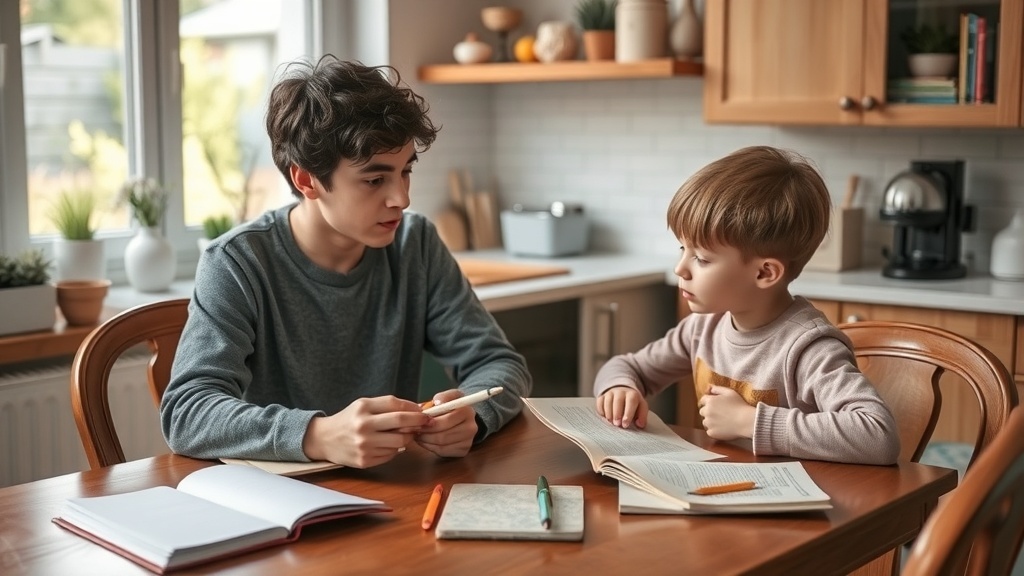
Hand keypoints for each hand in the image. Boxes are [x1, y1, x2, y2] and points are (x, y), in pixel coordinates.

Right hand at [302, 396, 428, 467]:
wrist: (324, 439)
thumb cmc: (348, 420)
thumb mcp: (363, 405)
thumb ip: (387, 406)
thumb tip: (415, 409)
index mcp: (363, 408)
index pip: (396, 405)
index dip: (413, 408)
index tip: (423, 411)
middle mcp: (363, 426)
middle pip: (401, 422)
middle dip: (418, 422)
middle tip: (427, 422)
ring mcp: (364, 445)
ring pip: (400, 441)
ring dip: (408, 437)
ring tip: (405, 434)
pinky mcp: (365, 460)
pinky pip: (391, 455)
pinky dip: (395, 449)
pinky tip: (388, 444)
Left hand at [415, 389, 477, 457]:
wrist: (463, 419)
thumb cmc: (451, 407)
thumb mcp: (448, 397)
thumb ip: (442, 397)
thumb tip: (437, 403)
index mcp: (467, 411)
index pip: (446, 420)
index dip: (429, 422)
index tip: (418, 421)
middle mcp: (471, 427)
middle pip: (443, 435)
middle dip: (425, 433)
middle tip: (415, 430)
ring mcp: (468, 441)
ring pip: (442, 445)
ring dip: (426, 441)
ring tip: (418, 435)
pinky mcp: (464, 450)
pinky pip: (443, 451)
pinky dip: (430, 447)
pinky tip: (425, 441)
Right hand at [595, 385, 648, 428]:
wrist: (623, 391)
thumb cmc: (632, 403)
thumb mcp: (641, 407)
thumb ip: (642, 416)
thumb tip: (640, 425)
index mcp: (632, 394)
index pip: (631, 402)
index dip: (628, 414)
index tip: (625, 425)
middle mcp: (621, 391)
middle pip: (618, 401)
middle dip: (617, 414)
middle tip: (617, 425)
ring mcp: (610, 393)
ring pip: (607, 402)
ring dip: (609, 413)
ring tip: (611, 422)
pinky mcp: (602, 396)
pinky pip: (599, 403)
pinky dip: (601, 411)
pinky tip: (605, 417)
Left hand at [698, 385, 754, 439]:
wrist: (746, 421)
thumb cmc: (740, 405)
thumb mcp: (730, 392)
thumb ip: (717, 389)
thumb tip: (709, 387)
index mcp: (710, 401)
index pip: (703, 400)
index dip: (708, 402)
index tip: (715, 405)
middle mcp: (707, 412)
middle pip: (702, 411)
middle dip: (708, 412)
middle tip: (719, 414)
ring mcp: (708, 423)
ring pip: (705, 422)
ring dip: (710, 421)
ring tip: (722, 422)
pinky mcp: (712, 433)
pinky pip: (709, 431)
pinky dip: (714, 430)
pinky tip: (723, 428)